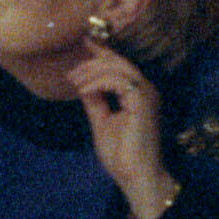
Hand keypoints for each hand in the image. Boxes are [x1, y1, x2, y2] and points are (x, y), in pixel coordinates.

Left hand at [68, 39, 176, 218]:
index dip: (103, 52)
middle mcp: (146, 91)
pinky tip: (85, 91)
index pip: (121, 66)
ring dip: (91, 72)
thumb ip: (95, 102)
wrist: (135, 175)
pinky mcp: (142, 101)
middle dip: (92, 62)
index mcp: (139, 95)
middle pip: (119, 62)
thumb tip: (84, 86)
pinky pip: (117, 80)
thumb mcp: (102, 122)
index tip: (85, 43)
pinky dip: (97, 82)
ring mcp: (147, 95)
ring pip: (118, 68)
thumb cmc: (122, 155)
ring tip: (75, 82)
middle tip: (71, 74)